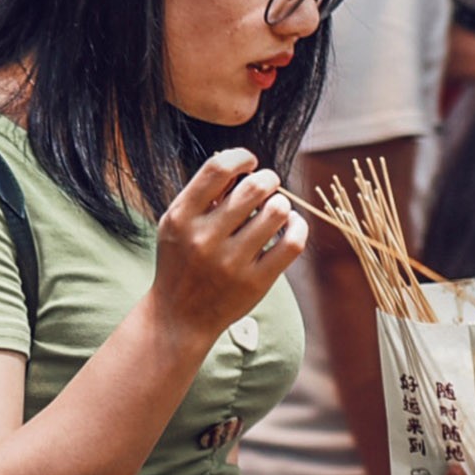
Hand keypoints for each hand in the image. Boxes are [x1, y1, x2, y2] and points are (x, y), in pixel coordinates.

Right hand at [143, 151, 305, 352]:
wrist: (179, 317)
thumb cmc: (182, 262)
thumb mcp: (176, 225)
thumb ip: (203, 195)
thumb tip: (242, 164)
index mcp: (181, 217)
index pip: (218, 168)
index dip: (242, 157)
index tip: (250, 163)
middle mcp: (203, 238)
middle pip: (255, 186)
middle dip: (269, 180)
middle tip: (268, 187)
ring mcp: (230, 263)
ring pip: (277, 211)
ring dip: (281, 203)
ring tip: (275, 209)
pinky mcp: (255, 283)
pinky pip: (292, 242)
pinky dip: (298, 226)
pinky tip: (290, 225)